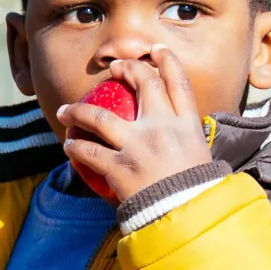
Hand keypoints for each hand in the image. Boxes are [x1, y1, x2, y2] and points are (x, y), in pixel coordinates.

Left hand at [57, 48, 212, 203]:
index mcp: (187, 126)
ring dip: (79, 110)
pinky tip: (68, 146)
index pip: (178, 83)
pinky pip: (89, 151)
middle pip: (143, 84)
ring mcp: (139, 146)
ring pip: (100, 116)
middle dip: (126, 69)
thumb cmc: (198, 194)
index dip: (166, 61)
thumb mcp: (204, 161)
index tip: (155, 51)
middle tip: (115, 69)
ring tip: (66, 110)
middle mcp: (163, 128)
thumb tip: (188, 144)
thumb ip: (191, 146)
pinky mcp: (120, 168)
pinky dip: (76, 147)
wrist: (189, 218)